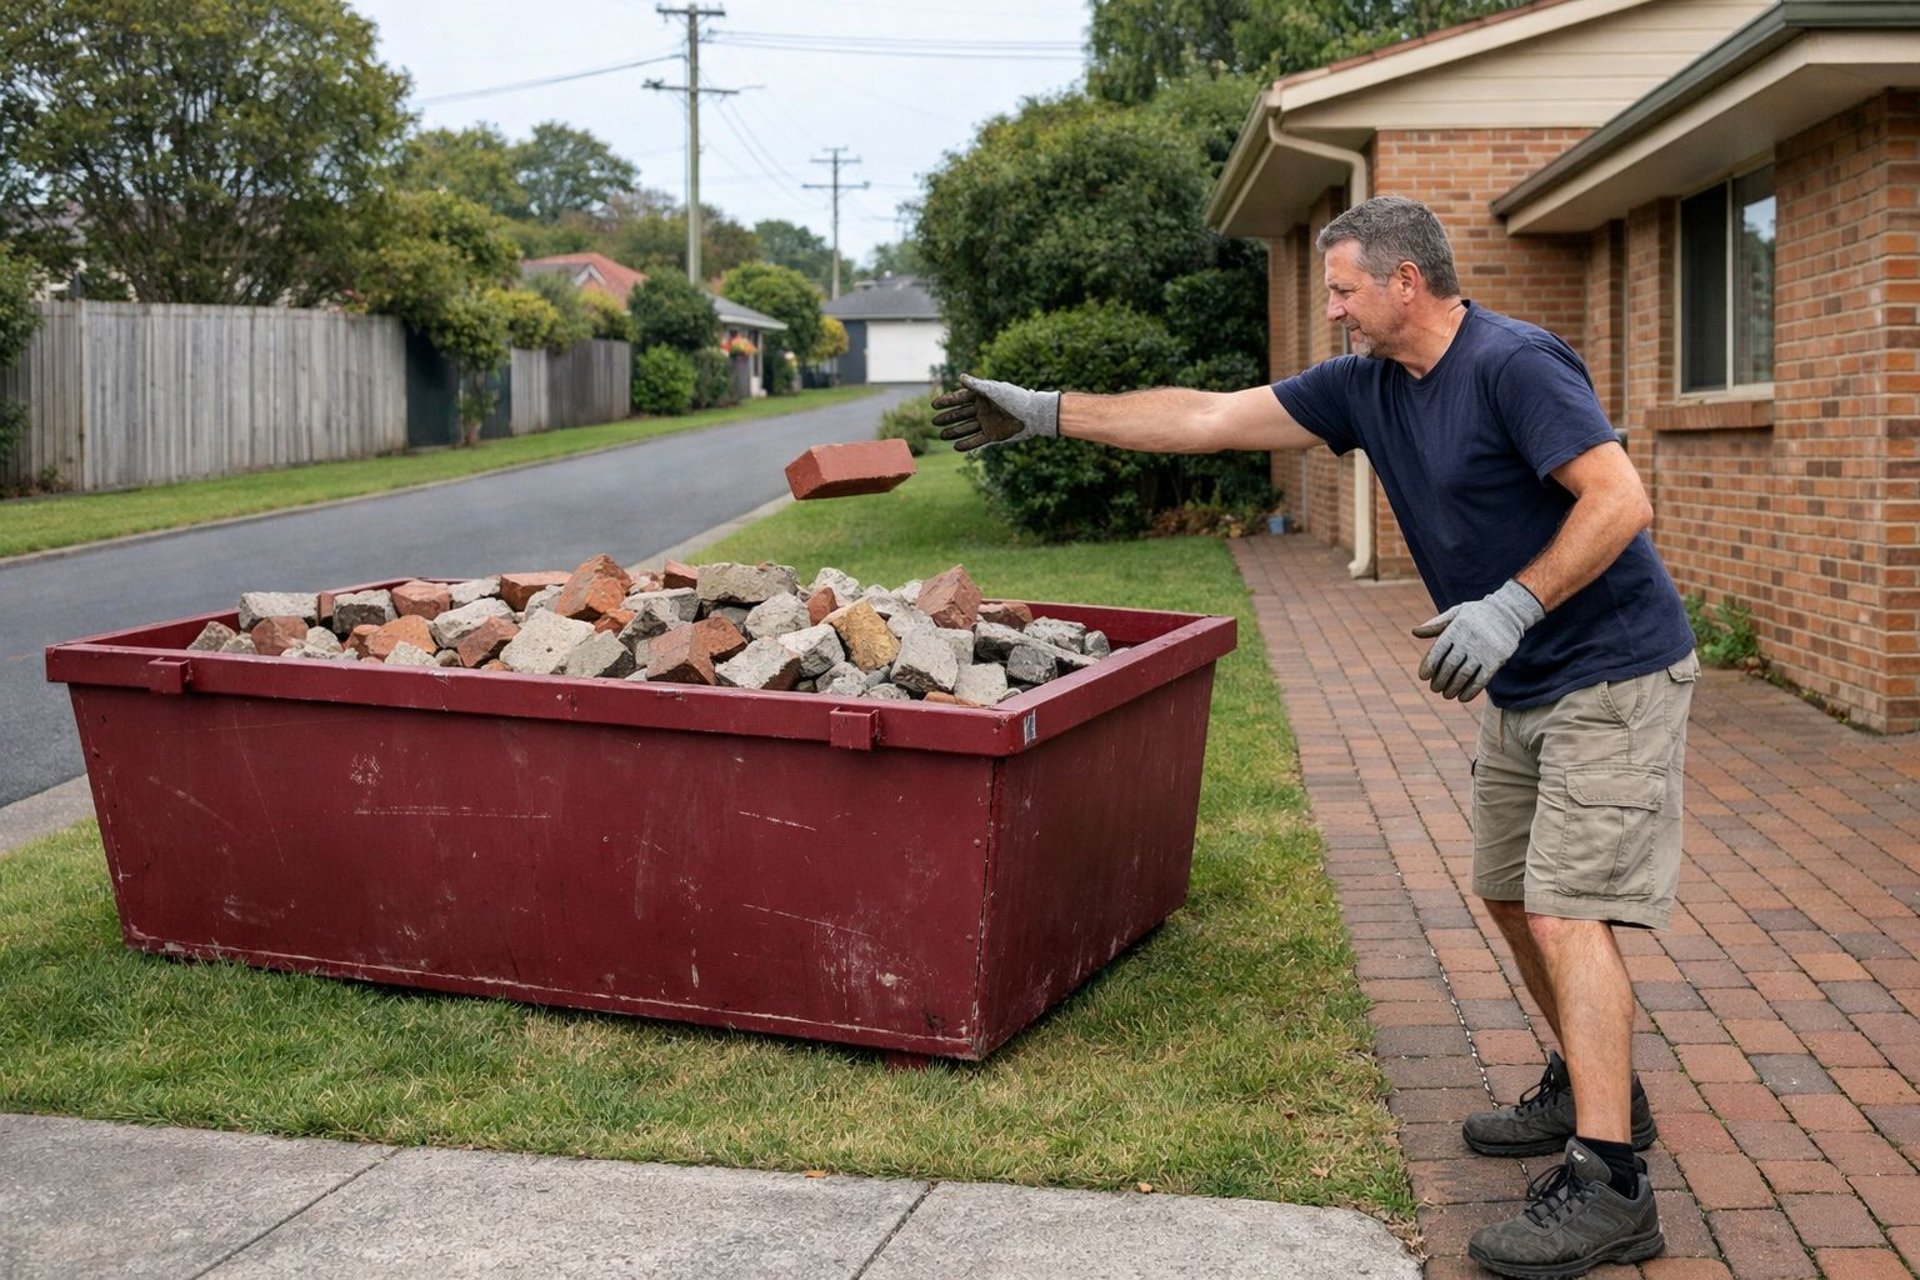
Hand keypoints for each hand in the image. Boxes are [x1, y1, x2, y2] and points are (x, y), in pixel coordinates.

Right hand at [930, 374, 1059, 451]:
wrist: (1033, 415)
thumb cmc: (1015, 398)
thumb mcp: (994, 390)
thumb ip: (976, 385)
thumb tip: (960, 377)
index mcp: (982, 396)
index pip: (960, 399)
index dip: (947, 402)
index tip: (934, 405)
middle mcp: (983, 410)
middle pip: (961, 414)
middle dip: (947, 418)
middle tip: (934, 422)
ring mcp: (987, 423)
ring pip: (966, 428)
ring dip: (954, 432)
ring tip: (941, 436)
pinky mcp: (993, 436)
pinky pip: (977, 441)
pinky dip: (966, 444)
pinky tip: (955, 447)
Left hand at [1411, 579, 1543, 701]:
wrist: (1509, 612)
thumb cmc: (1477, 614)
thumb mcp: (1456, 613)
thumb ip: (1436, 625)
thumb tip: (1414, 632)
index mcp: (1456, 628)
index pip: (1437, 651)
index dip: (1429, 666)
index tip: (1423, 677)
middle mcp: (1468, 640)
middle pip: (1449, 666)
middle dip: (1440, 680)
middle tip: (1435, 689)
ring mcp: (1483, 651)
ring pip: (1463, 675)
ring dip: (1453, 688)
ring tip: (1447, 694)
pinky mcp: (1496, 660)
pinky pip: (1481, 680)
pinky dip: (1470, 691)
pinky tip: (1462, 698)